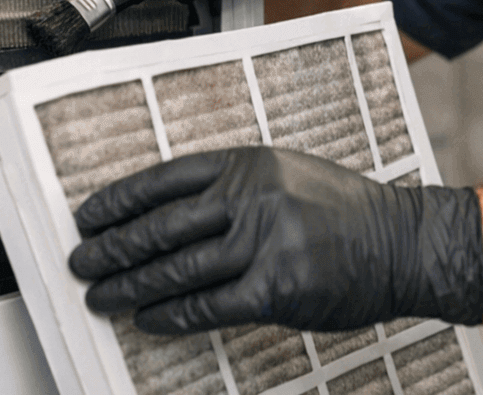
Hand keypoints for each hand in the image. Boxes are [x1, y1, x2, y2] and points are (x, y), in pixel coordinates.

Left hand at [67, 146, 482, 334]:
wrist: (401, 243)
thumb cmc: (345, 212)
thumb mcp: (287, 174)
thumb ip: (234, 187)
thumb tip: (169, 213)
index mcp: (249, 162)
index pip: (164, 178)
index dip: (119, 199)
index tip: (89, 216)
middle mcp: (252, 196)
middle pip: (161, 225)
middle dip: (112, 247)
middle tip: (81, 261)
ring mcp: (264, 242)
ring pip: (175, 269)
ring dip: (129, 286)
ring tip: (100, 296)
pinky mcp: (275, 289)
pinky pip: (206, 306)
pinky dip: (170, 315)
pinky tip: (148, 319)